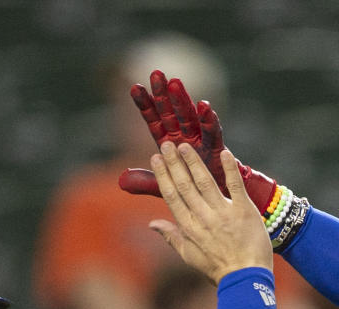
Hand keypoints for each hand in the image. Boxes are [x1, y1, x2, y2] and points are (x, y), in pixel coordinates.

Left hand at [118, 70, 277, 213]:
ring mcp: (200, 142)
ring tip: (175, 83)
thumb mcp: (166, 188)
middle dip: (163, 94)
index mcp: (169, 145)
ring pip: (190, 118)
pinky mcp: (217, 150)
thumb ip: (146, 182)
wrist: (218, 205)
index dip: (145, 105)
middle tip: (156, 73)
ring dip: (183, 101)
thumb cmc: (192, 193)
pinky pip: (212, 134)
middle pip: (171, 113)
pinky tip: (205, 106)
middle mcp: (184, 139)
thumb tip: (120, 180)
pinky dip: (209, 121)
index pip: (154, 121)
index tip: (134, 87)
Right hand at [148, 141, 272, 283]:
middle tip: (167, 144)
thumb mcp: (190, 256)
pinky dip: (229, 168)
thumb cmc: (218, 270)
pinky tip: (224, 152)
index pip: (172, 196)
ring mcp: (224, 213)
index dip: (163, 175)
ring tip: (185, 145)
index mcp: (189, 227)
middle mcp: (203, 217)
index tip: (156, 159)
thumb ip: (172, 237)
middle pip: (185, 185)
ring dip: (194, 162)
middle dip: (175, 162)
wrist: (246, 279)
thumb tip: (153, 224)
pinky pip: (235, 185)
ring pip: (205, 181)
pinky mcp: (244, 210)